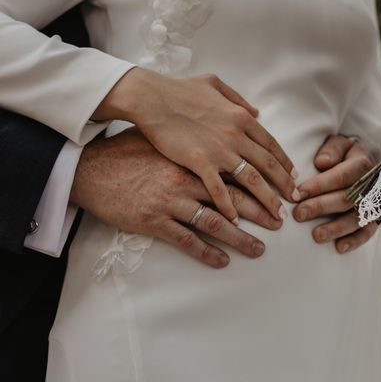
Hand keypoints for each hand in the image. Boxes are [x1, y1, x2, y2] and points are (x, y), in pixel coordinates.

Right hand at [70, 129, 282, 267]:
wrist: (92, 169)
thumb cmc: (128, 149)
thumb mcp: (163, 134)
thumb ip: (194, 132)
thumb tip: (212, 126)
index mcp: (194, 158)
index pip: (237, 171)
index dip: (261, 182)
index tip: (279, 192)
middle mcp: (188, 179)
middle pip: (234, 198)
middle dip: (261, 211)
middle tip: (280, 221)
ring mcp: (171, 201)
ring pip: (215, 223)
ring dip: (240, 239)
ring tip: (259, 249)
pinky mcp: (154, 220)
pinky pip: (186, 240)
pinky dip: (206, 252)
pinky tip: (222, 261)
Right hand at [92, 68, 298, 223]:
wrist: (149, 97)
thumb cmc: (178, 89)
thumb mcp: (214, 84)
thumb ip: (237, 99)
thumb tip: (256, 112)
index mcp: (240, 117)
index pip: (270, 144)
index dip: (284, 162)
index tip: (293, 177)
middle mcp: (235, 134)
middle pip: (267, 164)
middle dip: (284, 185)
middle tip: (295, 200)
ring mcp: (217, 150)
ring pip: (250, 180)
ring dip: (267, 200)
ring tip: (278, 216)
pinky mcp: (197, 162)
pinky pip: (218, 190)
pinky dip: (229, 206)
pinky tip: (236, 220)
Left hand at [293, 135, 377, 253]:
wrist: (367, 165)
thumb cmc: (345, 155)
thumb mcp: (340, 144)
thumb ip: (332, 149)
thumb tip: (321, 162)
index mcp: (362, 164)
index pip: (340, 176)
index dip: (318, 186)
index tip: (297, 194)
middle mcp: (372, 184)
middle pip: (347, 198)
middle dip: (321, 207)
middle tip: (299, 215)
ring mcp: (376, 203)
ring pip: (358, 218)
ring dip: (337, 228)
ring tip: (316, 236)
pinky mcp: (376, 219)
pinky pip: (368, 232)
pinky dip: (355, 241)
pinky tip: (339, 248)